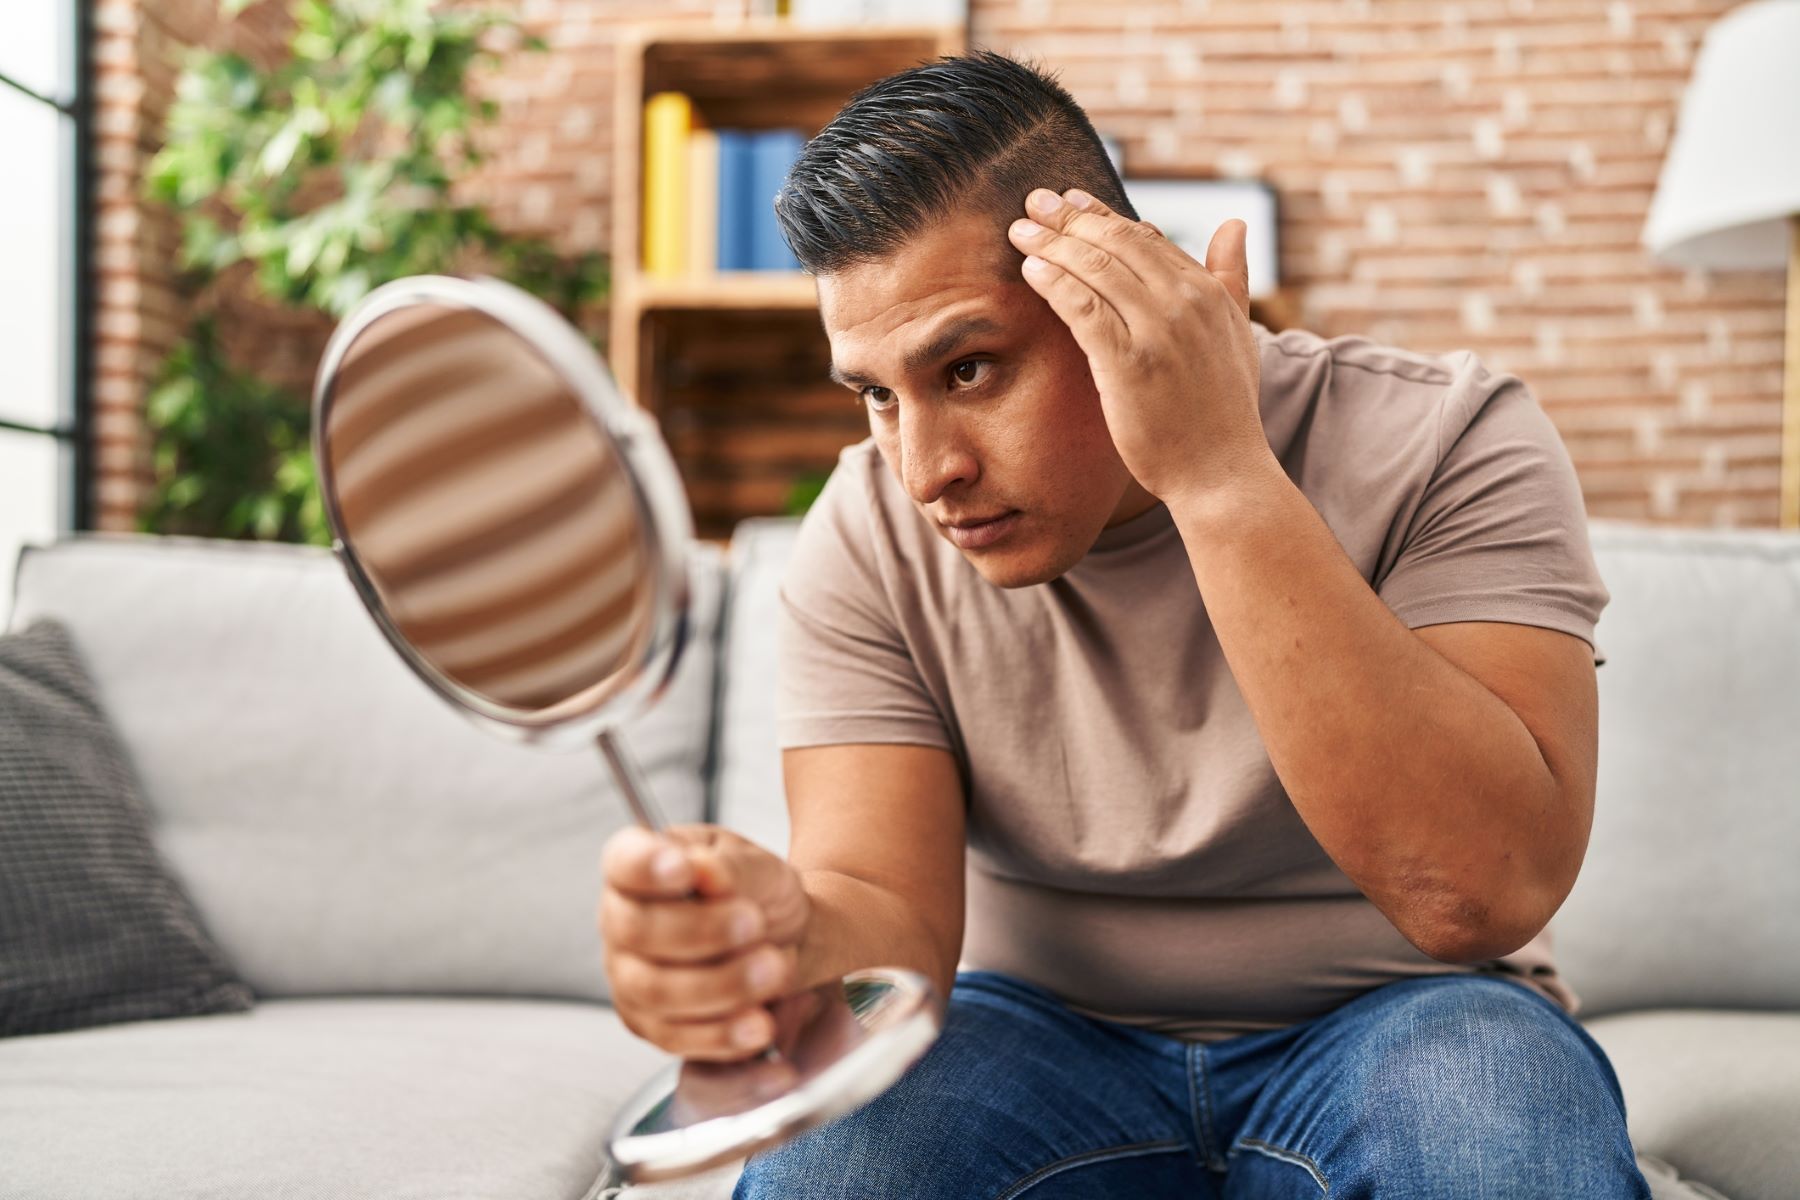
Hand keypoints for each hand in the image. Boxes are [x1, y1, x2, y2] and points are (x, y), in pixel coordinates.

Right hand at [599, 823, 810, 1061]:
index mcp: (641, 863)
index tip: (685, 869)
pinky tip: (758, 1023)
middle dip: (700, 930)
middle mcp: (621, 920)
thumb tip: (704, 873)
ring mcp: (629, 976)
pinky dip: (721, 1033)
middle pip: (636, 930)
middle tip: (753, 923)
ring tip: (773, 970)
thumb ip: (732, 868)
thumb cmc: (758, 895)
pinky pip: (676, 1036)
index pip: (623, 861)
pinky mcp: (650, 1025)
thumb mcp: (760, 868)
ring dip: (720, 984)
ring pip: (656, 990)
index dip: (645, 866)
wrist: (784, 943)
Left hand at [1006, 187, 1266, 504]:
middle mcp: (1185, 302)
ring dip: (1052, 243)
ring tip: (1020, 229)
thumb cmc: (1224, 412)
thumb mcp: (1236, 335)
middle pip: (1116, 244)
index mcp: (1207, 292)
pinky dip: (1054, 282)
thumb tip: (1234, 224)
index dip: (1102, 215)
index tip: (1070, 201)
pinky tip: (1030, 268)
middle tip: (1034, 201)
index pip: (1145, 239)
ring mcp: (1157, 331)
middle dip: (1069, 218)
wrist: (1222, 473)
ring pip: (1095, 268)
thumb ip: (1231, 278)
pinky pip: (1082, 306)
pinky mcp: (1128, 361)